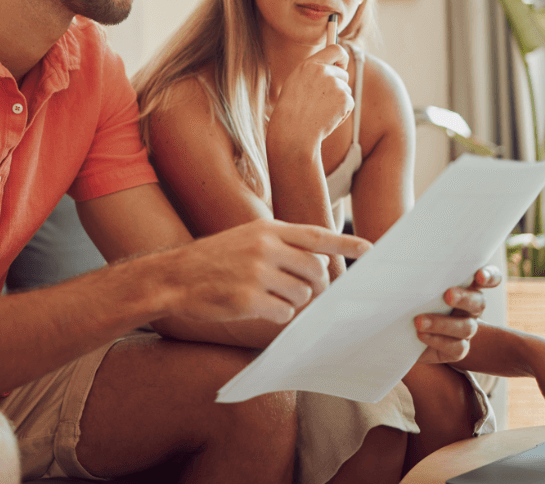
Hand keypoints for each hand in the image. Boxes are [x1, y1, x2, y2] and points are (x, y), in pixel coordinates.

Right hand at [165, 218, 370, 324]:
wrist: (175, 277)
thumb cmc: (214, 259)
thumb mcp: (247, 237)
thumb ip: (282, 244)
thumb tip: (319, 264)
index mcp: (267, 229)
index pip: (316, 235)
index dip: (345, 244)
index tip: (369, 249)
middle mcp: (265, 248)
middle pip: (315, 271)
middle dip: (315, 285)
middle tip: (304, 289)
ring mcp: (257, 274)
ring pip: (302, 295)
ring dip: (293, 301)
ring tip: (270, 296)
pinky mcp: (248, 301)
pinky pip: (283, 314)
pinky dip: (277, 315)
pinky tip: (258, 308)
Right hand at [268, 43, 352, 151]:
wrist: (294, 132)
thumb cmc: (292, 112)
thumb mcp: (296, 84)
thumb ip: (313, 72)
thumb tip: (332, 67)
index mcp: (308, 65)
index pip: (335, 49)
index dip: (342, 57)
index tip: (342, 64)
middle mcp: (323, 71)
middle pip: (343, 73)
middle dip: (338, 86)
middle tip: (322, 102)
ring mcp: (335, 84)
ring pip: (345, 90)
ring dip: (338, 101)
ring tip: (320, 112)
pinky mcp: (344, 98)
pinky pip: (349, 103)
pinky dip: (342, 112)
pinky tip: (327, 118)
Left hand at [414, 266, 500, 362]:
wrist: (406, 332)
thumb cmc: (413, 300)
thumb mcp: (417, 286)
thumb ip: (422, 277)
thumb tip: (406, 267)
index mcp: (466, 287)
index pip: (489, 278)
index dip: (490, 276)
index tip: (480, 276)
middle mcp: (470, 308)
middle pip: (479, 302)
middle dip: (465, 298)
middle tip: (448, 295)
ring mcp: (466, 329)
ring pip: (467, 327)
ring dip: (442, 324)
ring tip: (419, 321)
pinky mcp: (458, 349)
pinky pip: (457, 347)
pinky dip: (438, 340)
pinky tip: (421, 335)